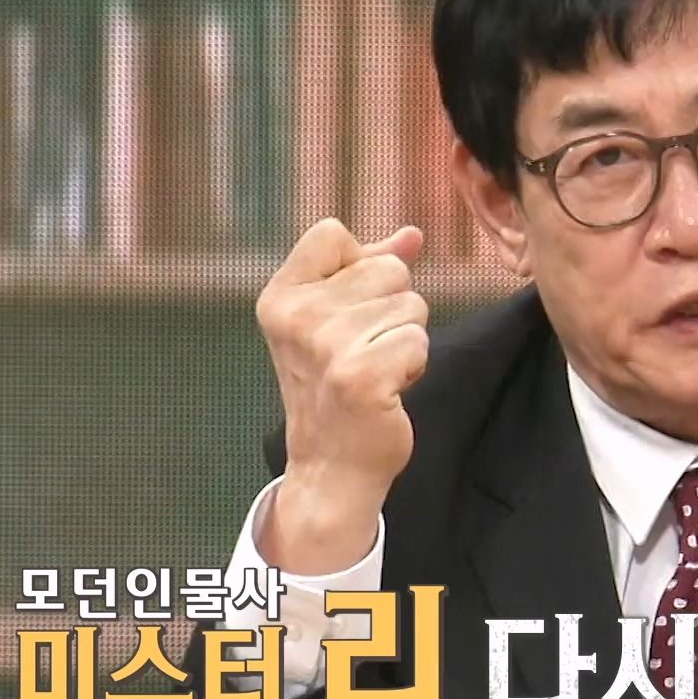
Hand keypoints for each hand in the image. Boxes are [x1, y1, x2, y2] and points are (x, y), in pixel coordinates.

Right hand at [253, 218, 428, 573]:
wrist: (332, 466)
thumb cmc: (336, 386)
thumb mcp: (334, 319)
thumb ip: (369, 268)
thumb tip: (413, 234)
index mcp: (279, 297)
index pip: (332, 232)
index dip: (360, 263)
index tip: (350, 308)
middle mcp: (296, 317)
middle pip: (387, 267)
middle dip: (393, 308)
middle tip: (365, 350)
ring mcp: (326, 347)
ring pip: (411, 304)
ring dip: (405, 338)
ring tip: (375, 369)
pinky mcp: (359, 377)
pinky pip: (418, 340)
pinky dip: (414, 364)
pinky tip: (388, 389)